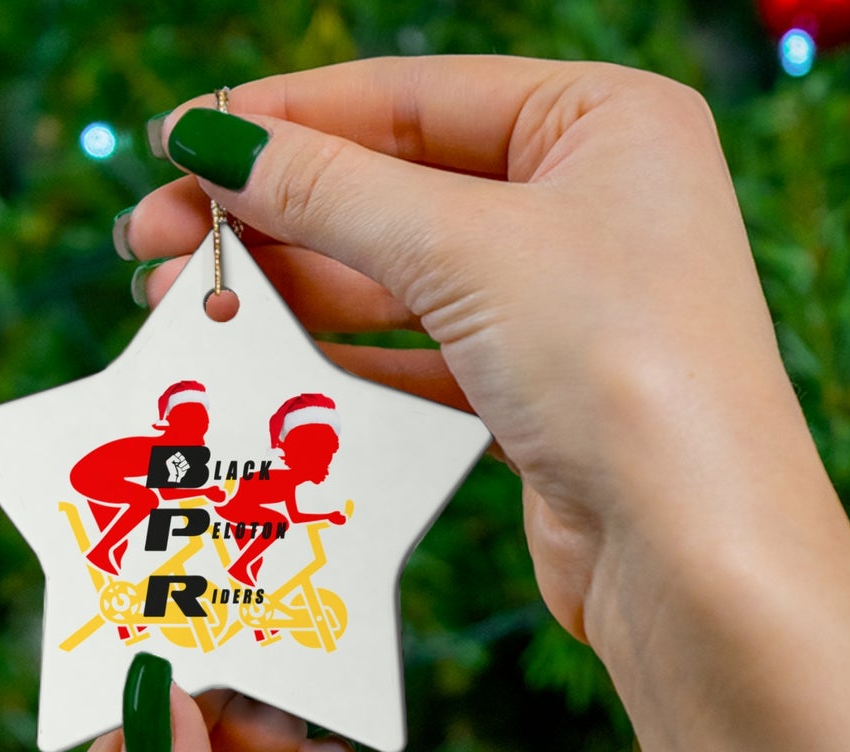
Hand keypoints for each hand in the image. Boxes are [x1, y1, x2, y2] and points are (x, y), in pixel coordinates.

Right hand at [124, 59, 849, 751]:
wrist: (696, 557)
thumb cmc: (619, 366)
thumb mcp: (464, 250)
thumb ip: (329, 191)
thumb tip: (211, 139)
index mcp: (605, 121)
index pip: (411, 97)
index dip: (285, 119)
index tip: (176, 142)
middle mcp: (592, 202)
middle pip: (397, 188)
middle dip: (272, 216)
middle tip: (153, 245)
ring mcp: (568, 304)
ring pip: (402, 279)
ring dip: (293, 291)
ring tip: (185, 309)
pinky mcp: (542, 394)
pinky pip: (423, 355)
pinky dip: (346, 357)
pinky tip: (268, 362)